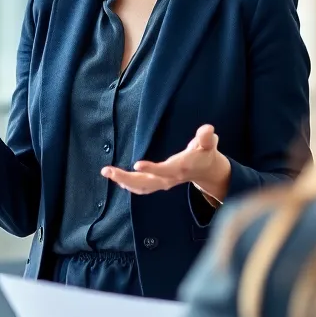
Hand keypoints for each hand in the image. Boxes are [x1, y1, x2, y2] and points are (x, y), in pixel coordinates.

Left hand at [101, 125, 229, 201]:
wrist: (205, 170)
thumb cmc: (204, 153)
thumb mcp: (208, 144)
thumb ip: (206, 137)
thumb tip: (208, 129)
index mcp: (180, 168)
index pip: (164, 170)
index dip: (151, 169)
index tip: (136, 165)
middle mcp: (169, 178)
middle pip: (146, 183)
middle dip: (126, 178)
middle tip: (108, 170)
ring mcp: (162, 182)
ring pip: (140, 187)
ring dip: (122, 180)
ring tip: (107, 172)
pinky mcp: (158, 182)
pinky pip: (141, 187)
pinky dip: (128, 184)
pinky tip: (116, 178)